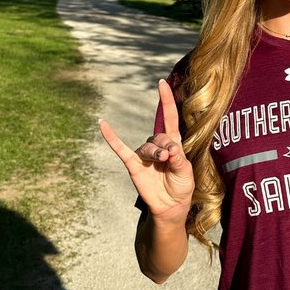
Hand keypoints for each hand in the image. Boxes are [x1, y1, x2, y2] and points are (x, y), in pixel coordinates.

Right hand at [99, 79, 194, 217]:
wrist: (171, 206)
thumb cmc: (181, 187)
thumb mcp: (186, 173)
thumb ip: (179, 160)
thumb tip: (170, 149)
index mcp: (173, 144)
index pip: (169, 117)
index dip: (167, 100)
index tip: (162, 83)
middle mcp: (158, 146)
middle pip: (159, 136)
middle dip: (165, 147)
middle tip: (169, 159)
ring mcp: (145, 155)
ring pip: (147, 146)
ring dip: (154, 152)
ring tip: (162, 161)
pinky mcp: (134, 165)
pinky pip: (121, 149)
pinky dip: (111, 137)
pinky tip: (102, 124)